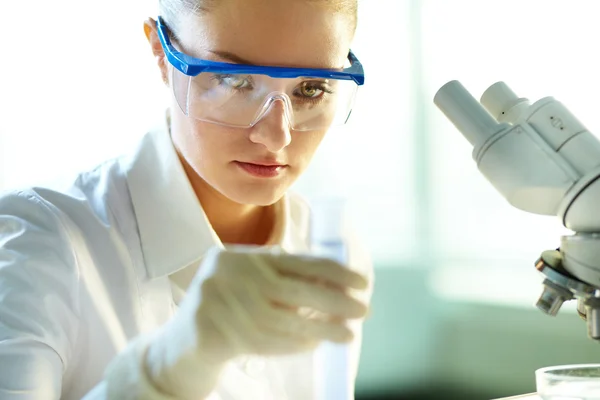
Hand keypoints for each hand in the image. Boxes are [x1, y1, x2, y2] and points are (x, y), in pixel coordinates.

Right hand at [145, 246, 368, 398]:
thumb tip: (337, 279)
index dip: (334, 271)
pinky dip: (297, 343)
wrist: (182, 343)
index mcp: (242, 256)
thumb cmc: (227, 305)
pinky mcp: (216, 334)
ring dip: (322, 329)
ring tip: (347, 335)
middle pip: (295, 289)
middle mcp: (231, 276)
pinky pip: (269, 342)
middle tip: (363, 310)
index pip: (297, 260)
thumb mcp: (249, 280)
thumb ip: (282, 275)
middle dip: (335, 300)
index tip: (360, 282)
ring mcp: (222, 305)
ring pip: (286, 320)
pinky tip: (316, 343)